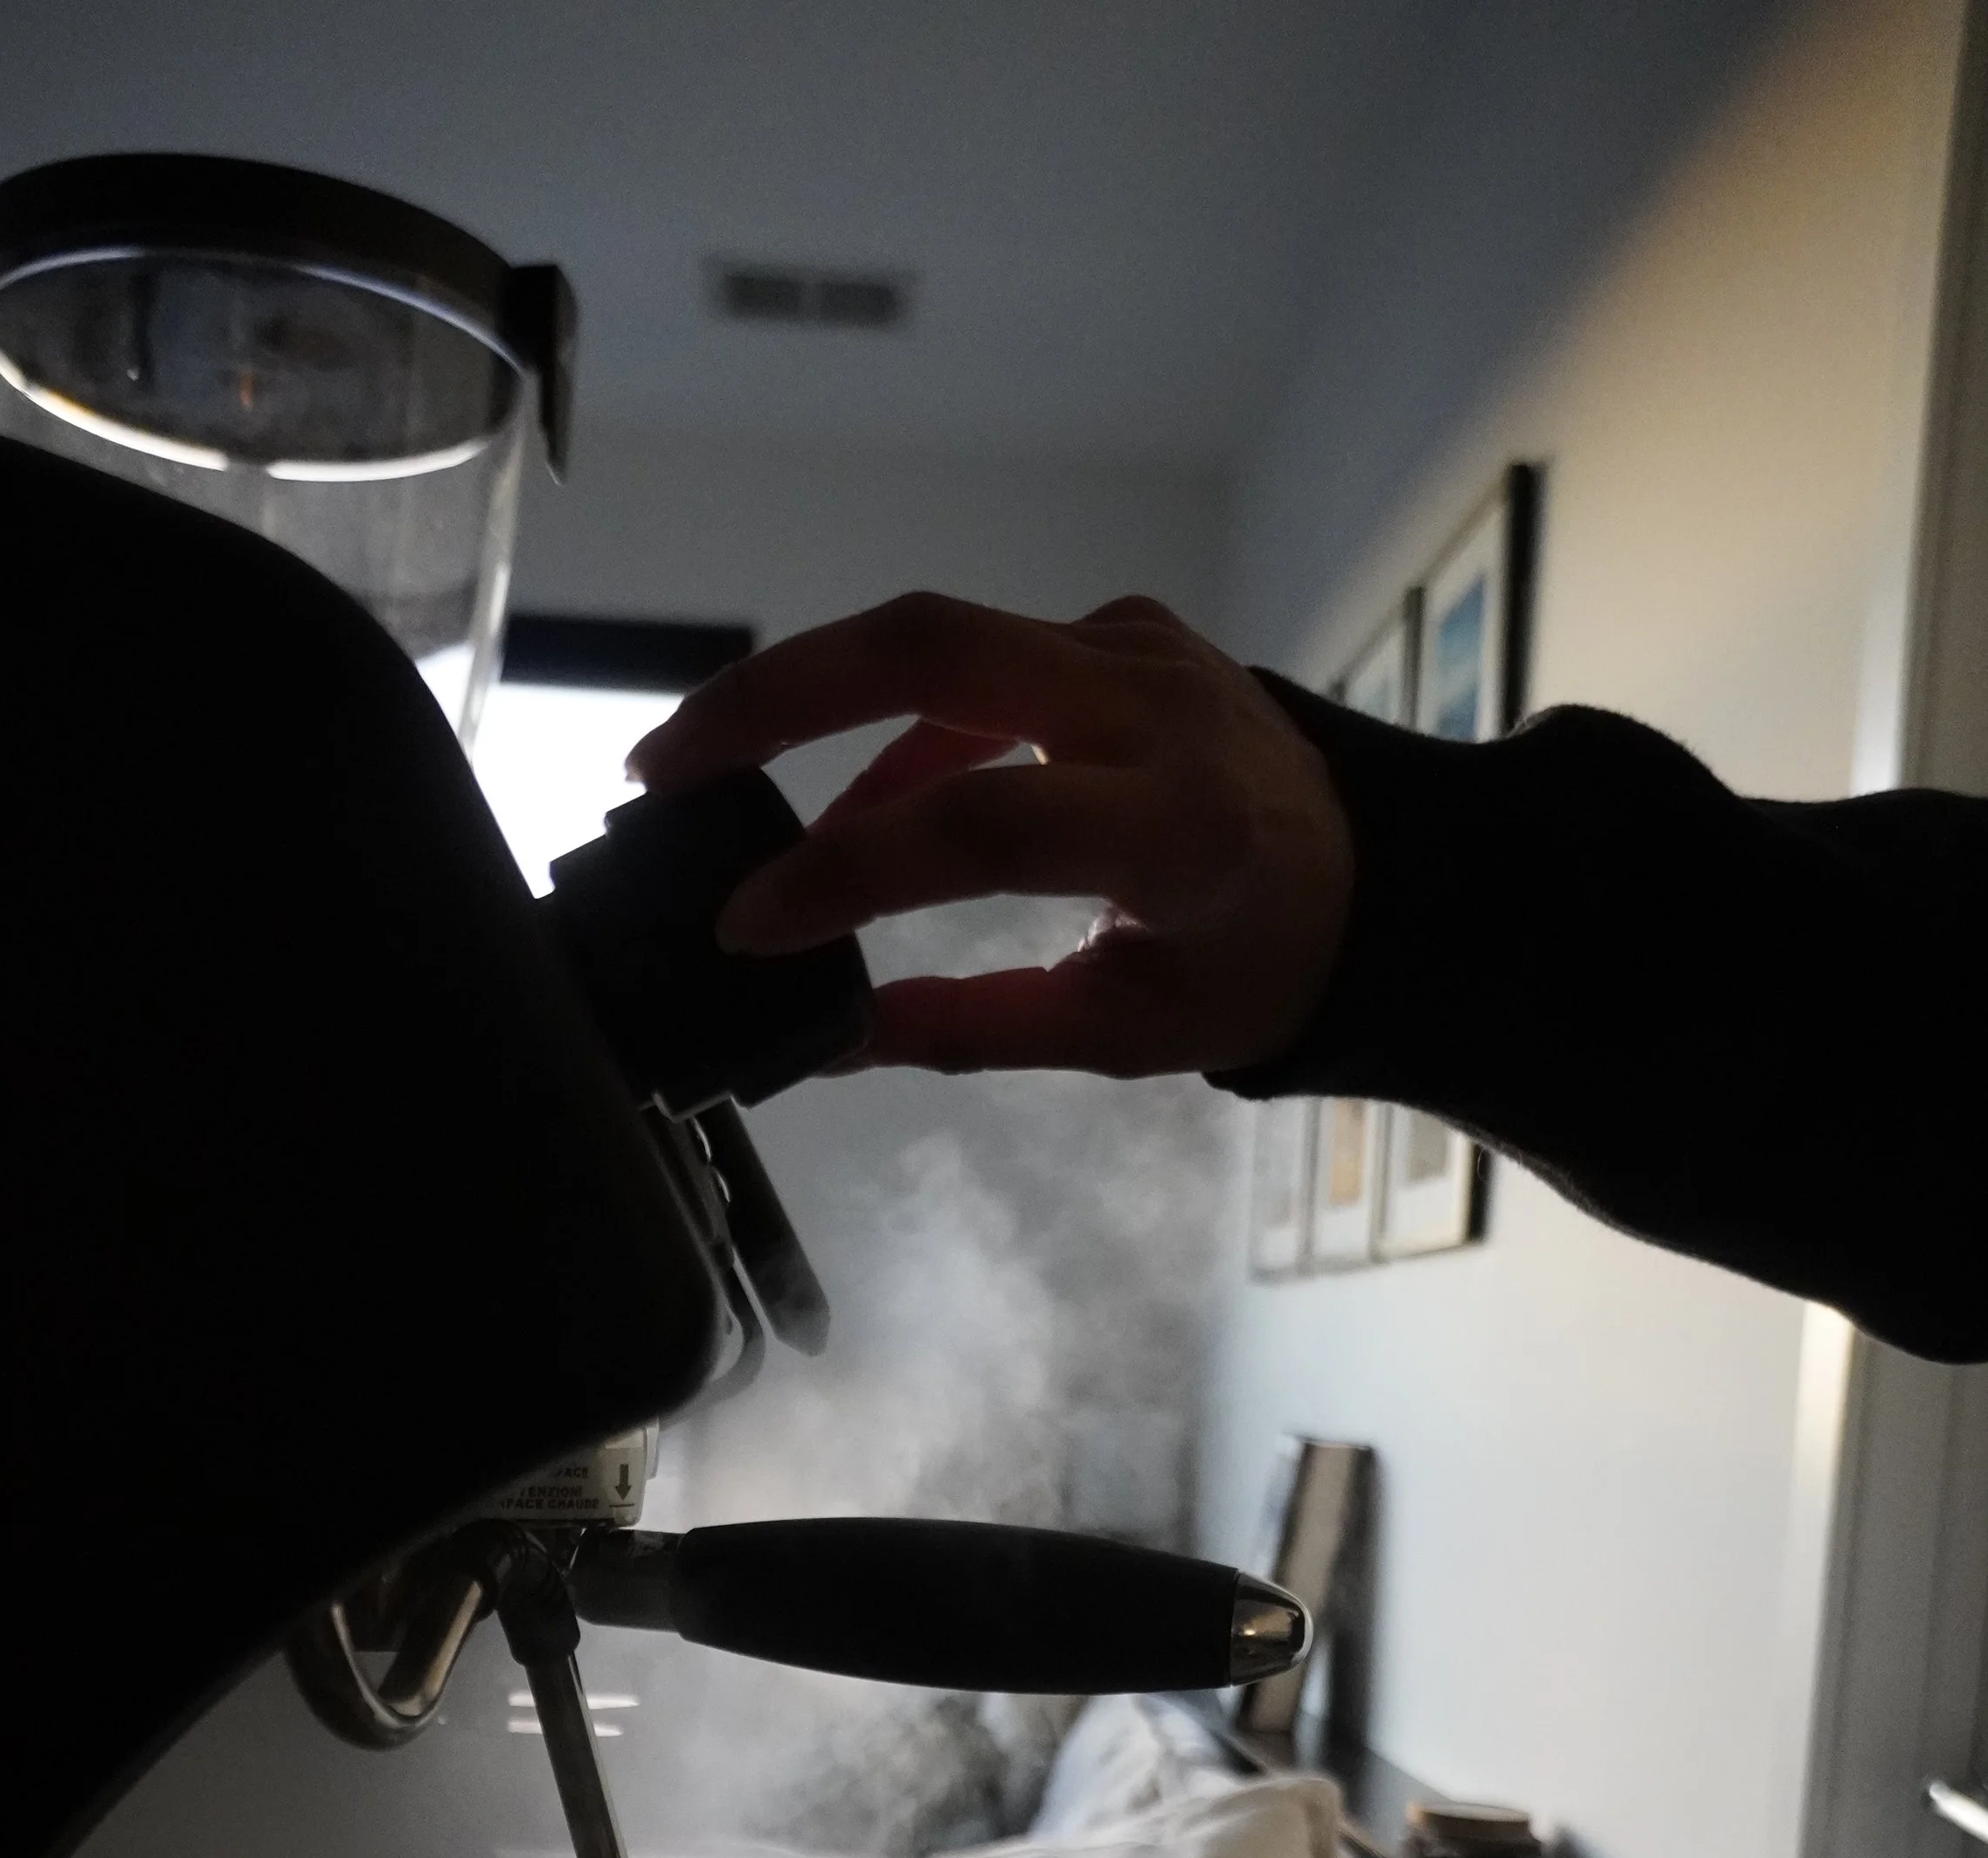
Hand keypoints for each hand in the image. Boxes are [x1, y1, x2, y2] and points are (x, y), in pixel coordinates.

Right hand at [625, 590, 1352, 1078]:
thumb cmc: (1255, 966)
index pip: (979, 826)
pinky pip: (980, 658)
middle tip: (662, 768)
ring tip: (709, 774)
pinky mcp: (1121, 629)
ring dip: (811, 699)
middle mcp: (1156, 707)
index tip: (748, 928)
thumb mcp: (1129, 1031)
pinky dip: (898, 721)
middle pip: (930, 646)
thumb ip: (972, 1030)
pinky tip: (851, 794)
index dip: (846, 872)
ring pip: (939, 633)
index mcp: (1178, 828)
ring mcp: (1139, 646)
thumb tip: (827, 1042)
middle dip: (775, 698)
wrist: (1380, 875)